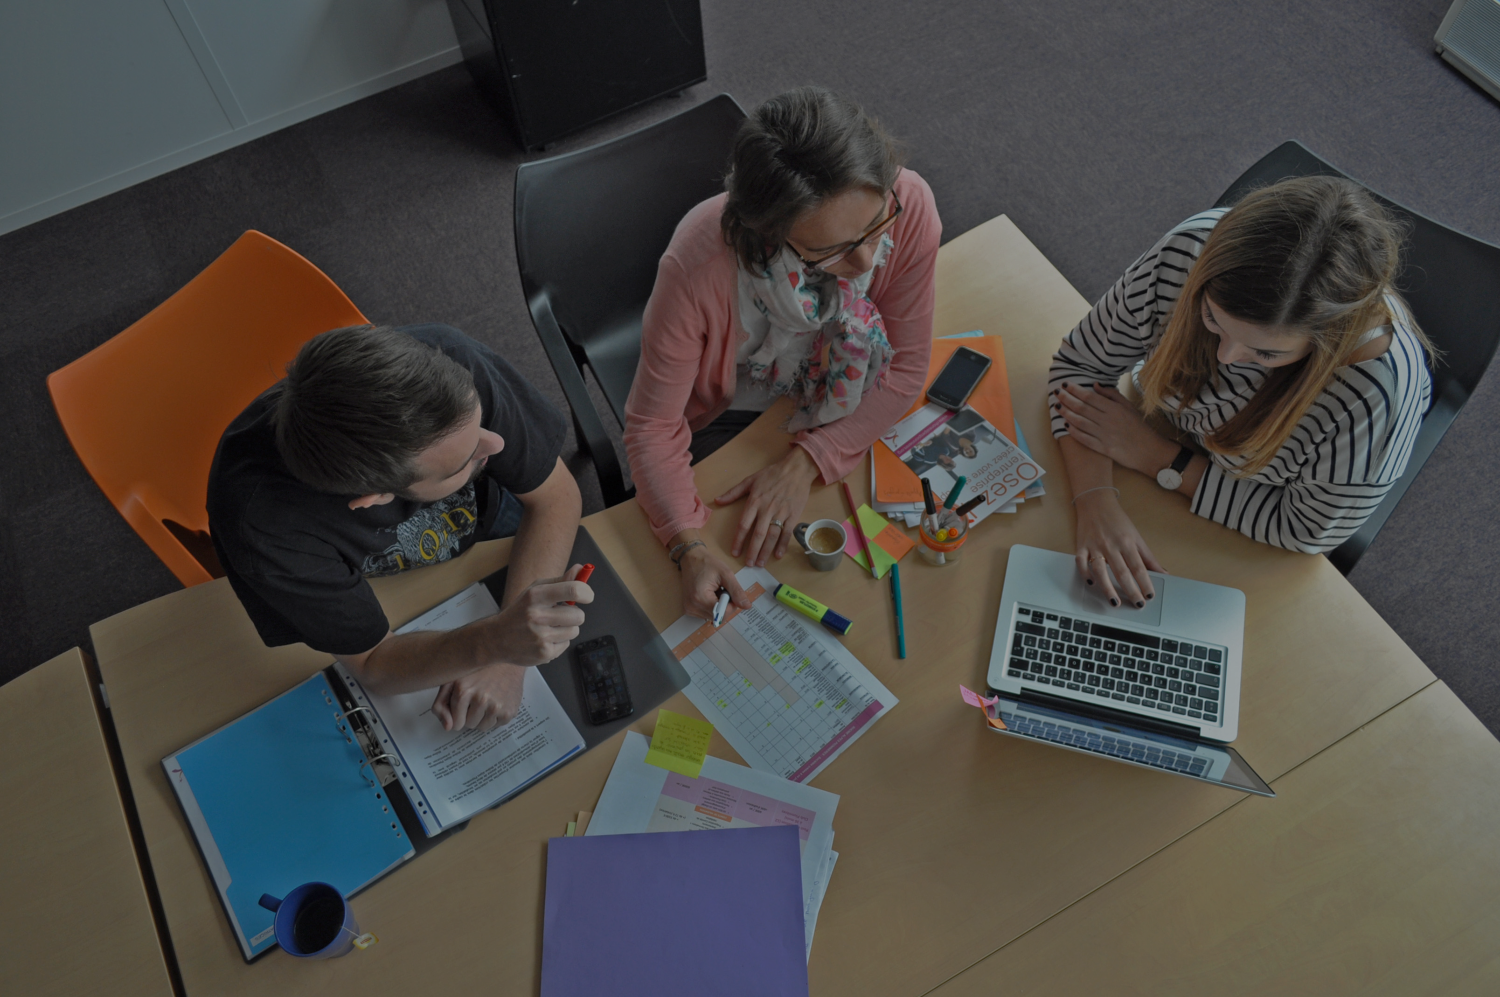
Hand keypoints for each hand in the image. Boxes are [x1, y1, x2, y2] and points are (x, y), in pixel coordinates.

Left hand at [431, 662, 526, 730]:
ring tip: (487, 698)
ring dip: (483, 717)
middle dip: (470, 715)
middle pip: (470, 725)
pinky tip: (497, 700)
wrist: (505, 656)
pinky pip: (497, 725)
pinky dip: (496, 716)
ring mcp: (497, 706)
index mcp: (463, 691)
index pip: (456, 724)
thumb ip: (440, 705)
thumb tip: (448, 727)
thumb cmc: (476, 668)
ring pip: (483, 727)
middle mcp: (481, 699)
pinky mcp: (510, 711)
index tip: (463, 704)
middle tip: (476, 697)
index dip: (458, 715)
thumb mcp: (451, 680)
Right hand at [478, 564, 591, 666]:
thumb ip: (560, 581)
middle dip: (574, 614)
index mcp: (536, 596)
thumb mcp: (535, 590)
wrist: (497, 639)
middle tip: (561, 614)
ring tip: (550, 627)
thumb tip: (580, 570)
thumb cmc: (520, 611)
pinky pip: (567, 644)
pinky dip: (559, 642)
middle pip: (579, 615)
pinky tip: (545, 639)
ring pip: (575, 631)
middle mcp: (537, 616)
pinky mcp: (544, 654)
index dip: (586, 592)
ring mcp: (541, 637)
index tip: (587, 596)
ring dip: (567, 628)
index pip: (572, 590)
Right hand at [678, 544, 752, 619]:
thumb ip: (737, 591)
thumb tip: (747, 606)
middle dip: (725, 605)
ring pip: (713, 616)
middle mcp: (692, 607)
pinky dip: (711, 606)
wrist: (691, 558)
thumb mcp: (726, 574)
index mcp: (700, 598)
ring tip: (715, 591)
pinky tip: (709, 594)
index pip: (723, 613)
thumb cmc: (708, 563)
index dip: (732, 605)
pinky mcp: (688, 609)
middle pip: (719, 616)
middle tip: (722, 590)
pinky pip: (706, 614)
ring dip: (719, 606)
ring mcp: (689, 609)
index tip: (730, 592)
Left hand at [715, 447, 819, 566]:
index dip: (738, 540)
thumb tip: (717, 501)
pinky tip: (778, 555)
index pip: (744, 525)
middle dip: (752, 550)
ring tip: (760, 563)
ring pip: (772, 536)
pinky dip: (783, 545)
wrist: (796, 470)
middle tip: (748, 564)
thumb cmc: (772, 474)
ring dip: (766, 551)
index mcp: (754, 502)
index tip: (734, 552)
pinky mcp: (793, 515)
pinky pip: (787, 533)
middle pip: (758, 534)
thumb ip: (733, 493)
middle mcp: (767, 509)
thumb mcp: (750, 480)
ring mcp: (781, 513)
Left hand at [1054, 383, 1175, 476]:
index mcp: (1114, 408)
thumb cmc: (1138, 426)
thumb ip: (1112, 395)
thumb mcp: (1128, 406)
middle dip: (1066, 399)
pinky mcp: (1103, 448)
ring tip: (1057, 407)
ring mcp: (1104, 435)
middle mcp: (1108, 420)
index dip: (1075, 390)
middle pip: (1082, 408)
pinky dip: (1074, 432)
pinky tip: (1065, 426)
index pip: (1089, 397)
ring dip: (1066, 414)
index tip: (1064, 384)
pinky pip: (1085, 439)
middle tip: (1056, 393)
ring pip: (1080, 422)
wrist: (1149, 450)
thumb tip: (1095, 385)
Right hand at [1073, 489, 1166, 607]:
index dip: (1145, 583)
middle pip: (1122, 572)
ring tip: (1115, 602)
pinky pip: (1081, 562)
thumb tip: (1163, 573)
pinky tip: (1090, 583)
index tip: (1150, 596)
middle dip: (1131, 590)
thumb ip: (1148, 557)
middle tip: (1137, 605)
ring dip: (1107, 587)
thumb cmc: (1117, 520)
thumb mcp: (1136, 536)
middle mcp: (1111, 545)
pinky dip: (1084, 572)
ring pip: (1101, 570)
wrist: (1095, 502)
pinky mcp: (1081, 546)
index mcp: (1127, 542)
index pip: (1138, 567)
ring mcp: (1094, 546)